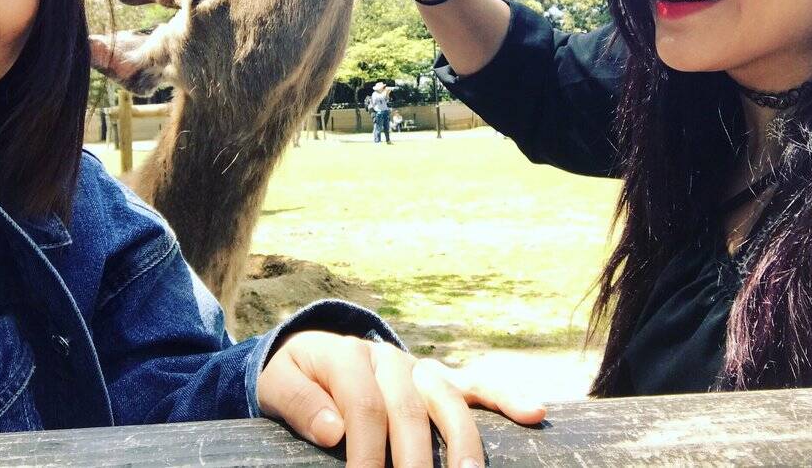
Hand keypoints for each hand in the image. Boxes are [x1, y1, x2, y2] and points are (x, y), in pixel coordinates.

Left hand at [258, 330, 545, 467]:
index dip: (365, 452)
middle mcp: (388, 358)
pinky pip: (477, 386)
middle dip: (413, 461)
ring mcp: (418, 368)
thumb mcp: (278, 386)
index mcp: (346, 354)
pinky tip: (533, 414)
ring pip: (447, 400)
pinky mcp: (440, 380)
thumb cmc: (295, 379)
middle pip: (408, 410)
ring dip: (460, 443)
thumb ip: (301, 404)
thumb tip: (334, 431)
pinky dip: (506, 397)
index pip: (363, 407)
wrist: (312, 354)